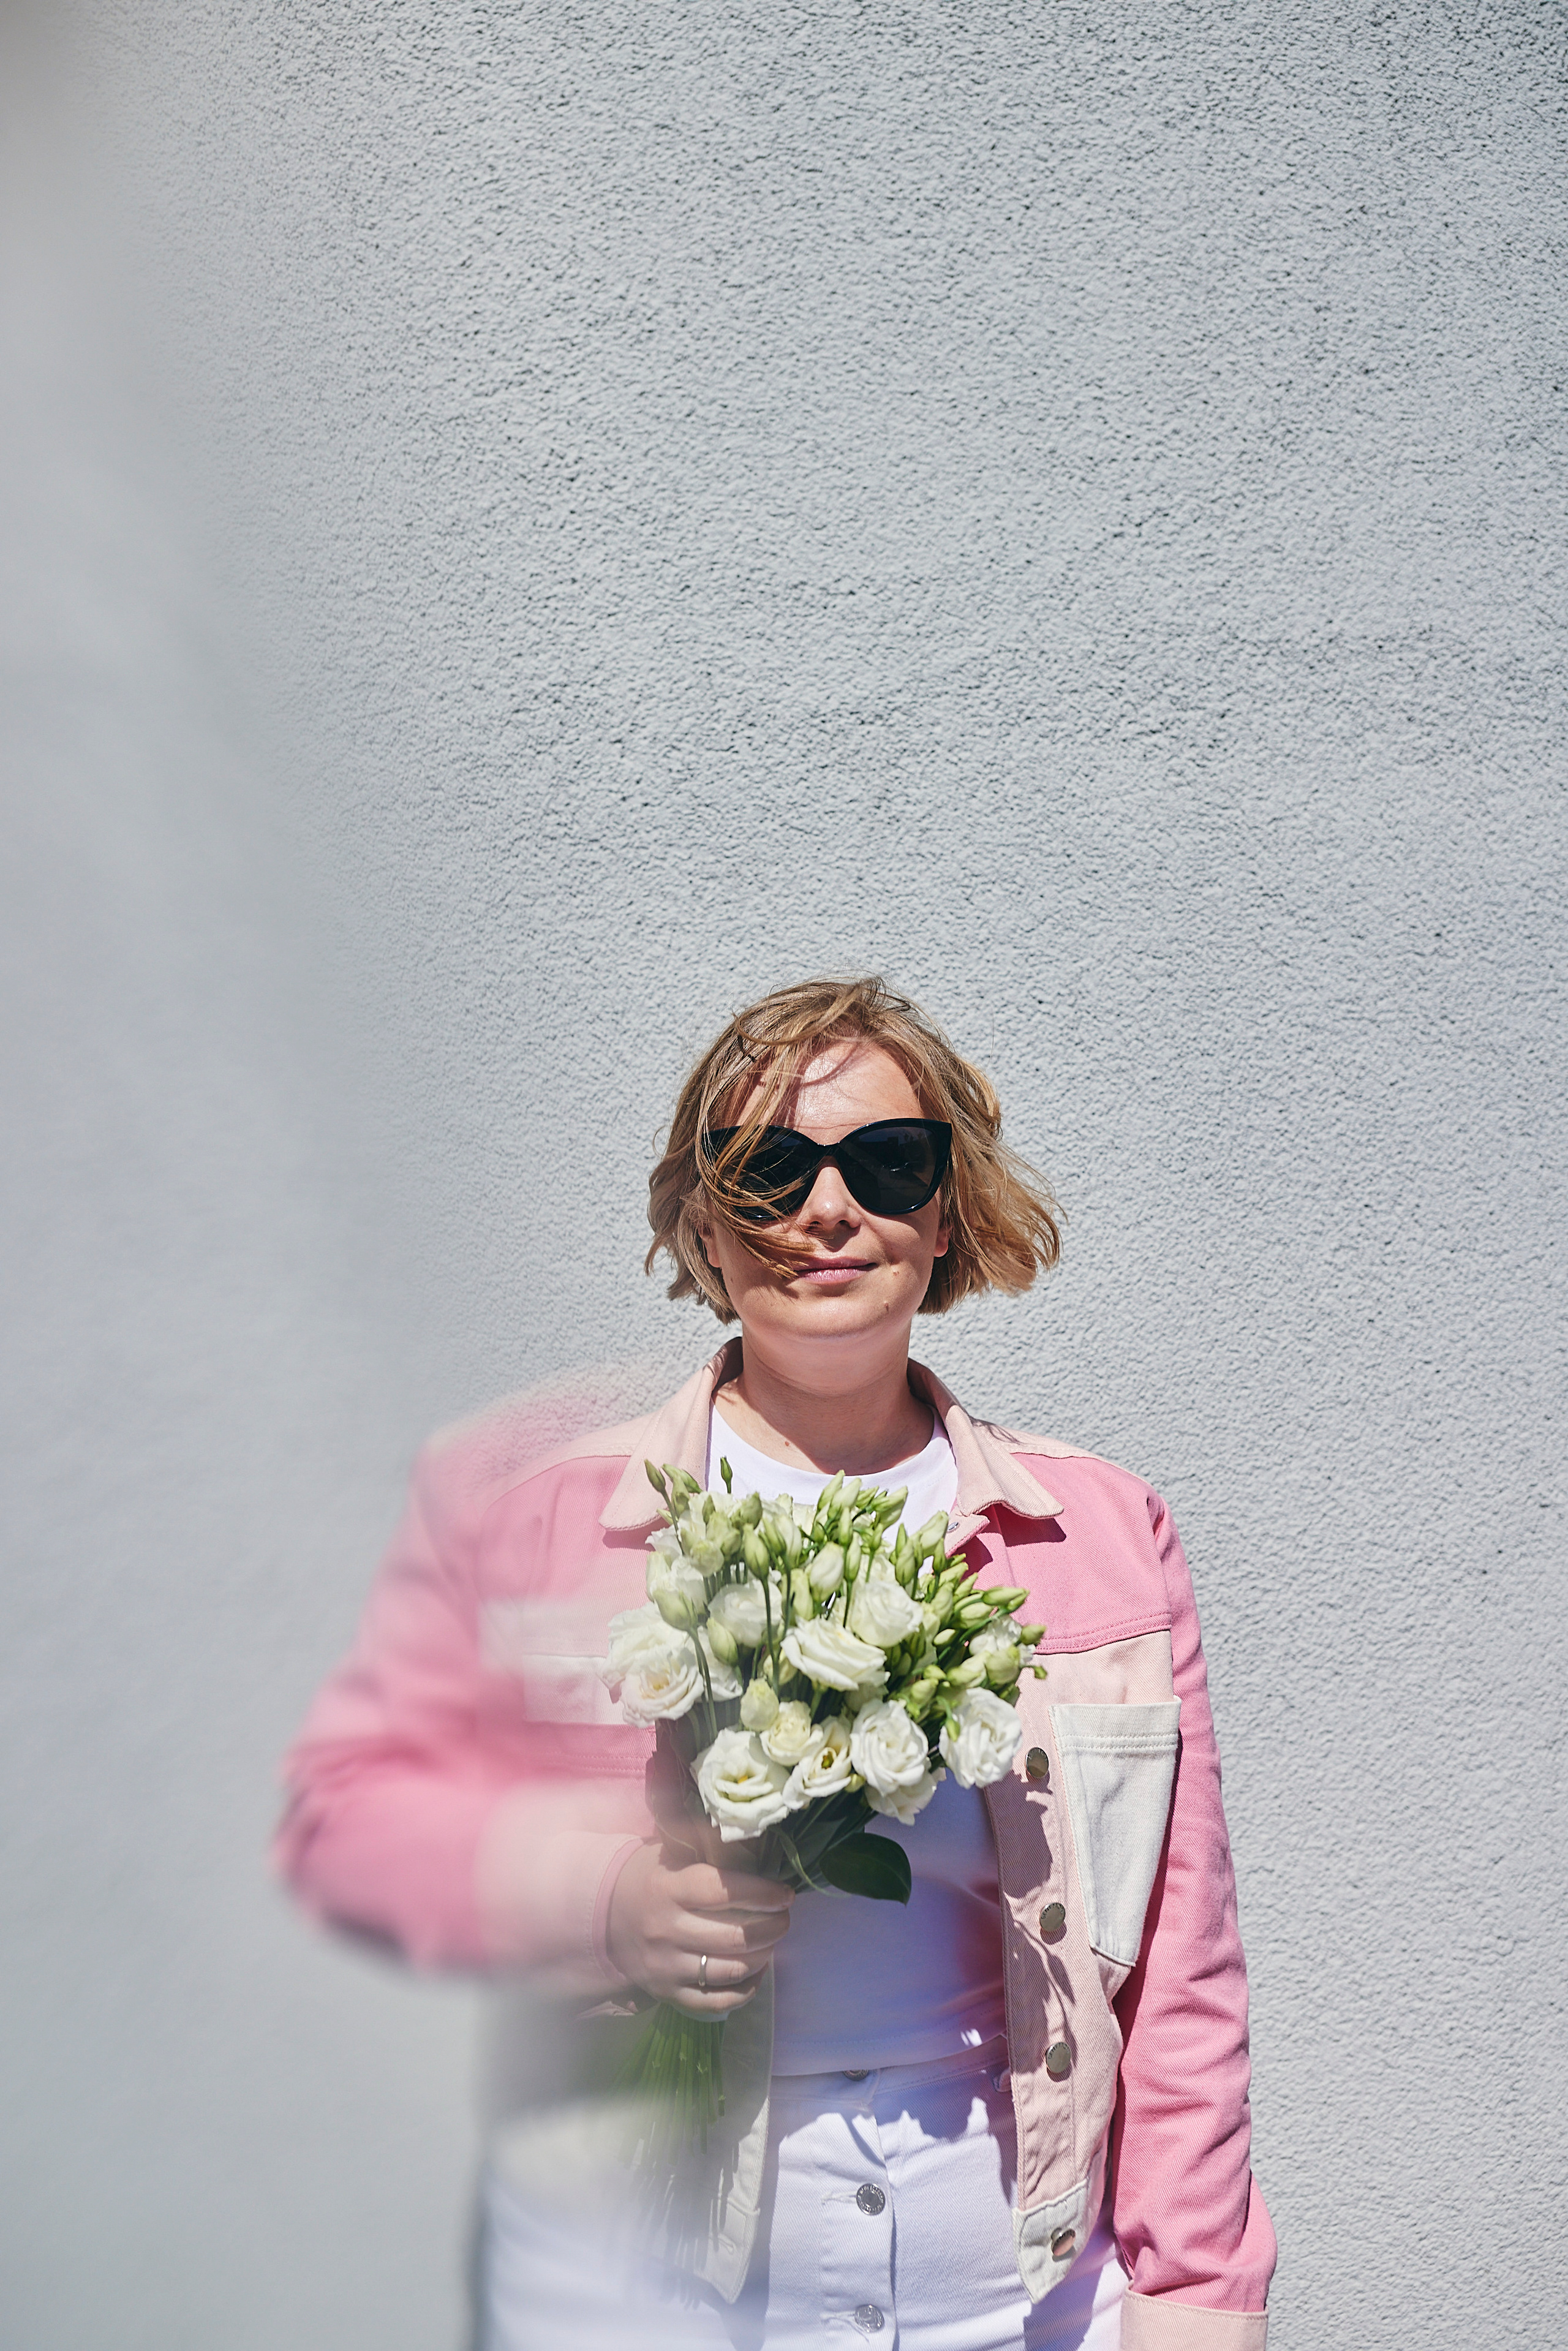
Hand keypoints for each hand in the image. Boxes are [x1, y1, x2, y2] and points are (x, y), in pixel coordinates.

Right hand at [606, 1833, 792, 2014]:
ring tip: (772, 1941)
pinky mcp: (666, 1993)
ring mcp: (665, 1967)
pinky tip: (756, 1972)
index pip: (722, 1892)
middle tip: (784, 1917)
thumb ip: (706, 1839)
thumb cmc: (648, 1876)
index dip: (761, 1893)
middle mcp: (664, 1931)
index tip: (785, 1894)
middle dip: (772, 1927)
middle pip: (733, 1937)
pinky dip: (745, 1990)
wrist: (603, 1915)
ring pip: (730, 1971)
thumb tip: (753, 1833)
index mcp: (666, 1889)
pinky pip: (716, 2002)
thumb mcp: (670, 1849)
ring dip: (764, 1956)